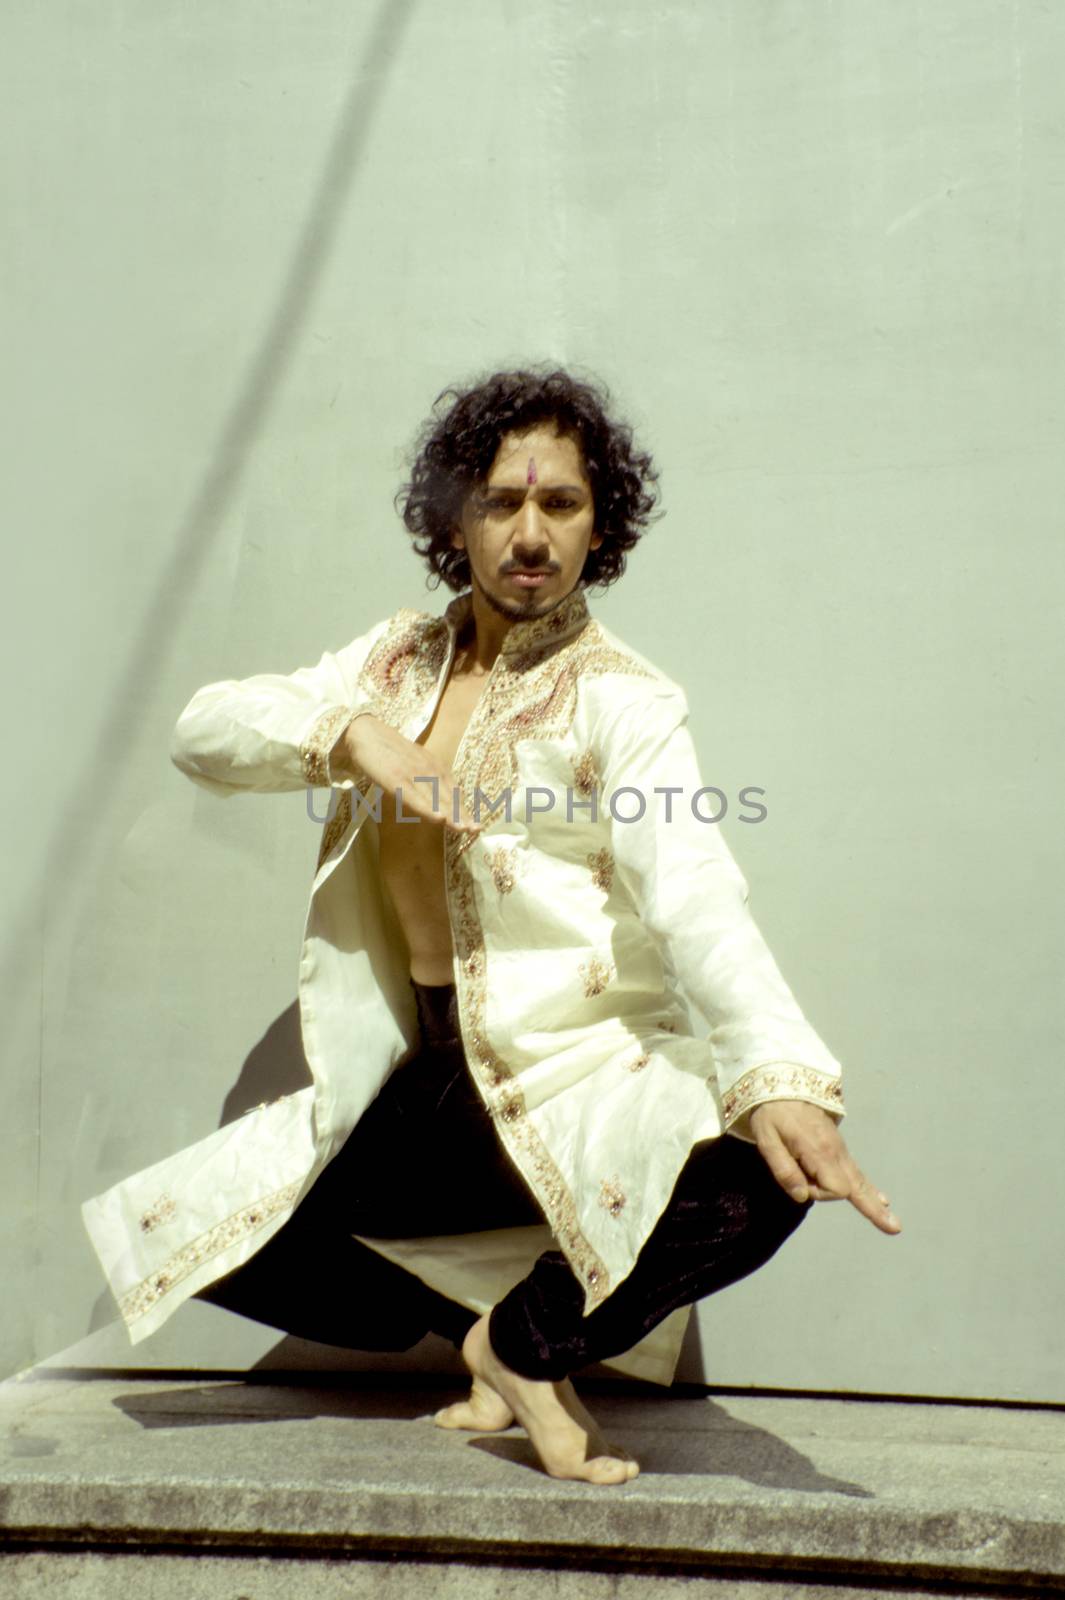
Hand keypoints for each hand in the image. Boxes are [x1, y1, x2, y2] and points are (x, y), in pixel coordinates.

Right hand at [331, 714, 481, 833]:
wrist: (365, 733)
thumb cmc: (388, 751)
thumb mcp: (413, 762)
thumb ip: (425, 778)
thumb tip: (436, 798)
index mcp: (433, 765)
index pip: (452, 790)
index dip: (463, 808)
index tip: (475, 825)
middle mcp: (427, 768)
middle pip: (447, 795)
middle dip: (461, 814)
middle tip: (476, 830)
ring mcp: (412, 773)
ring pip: (434, 797)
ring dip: (449, 813)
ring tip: (463, 829)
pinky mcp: (395, 778)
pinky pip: (413, 797)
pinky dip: (427, 808)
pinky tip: (438, 818)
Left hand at [748, 1100, 901, 1234]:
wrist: (782, 1082)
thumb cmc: (771, 1112)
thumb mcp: (768, 1140)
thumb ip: (784, 1169)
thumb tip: (802, 1196)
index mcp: (819, 1150)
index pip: (834, 1188)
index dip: (819, 1194)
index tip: (800, 1182)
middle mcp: (835, 1151)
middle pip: (857, 1186)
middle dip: (872, 1209)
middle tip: (895, 1228)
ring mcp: (839, 1149)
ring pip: (859, 1180)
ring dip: (872, 1201)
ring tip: (892, 1223)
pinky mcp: (837, 1147)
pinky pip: (855, 1171)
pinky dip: (867, 1186)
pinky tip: (880, 1199)